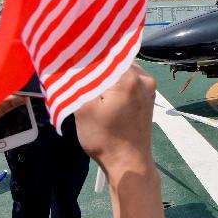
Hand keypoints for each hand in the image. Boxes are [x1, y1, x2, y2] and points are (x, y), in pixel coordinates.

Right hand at [75, 63, 156, 178]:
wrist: (129, 165)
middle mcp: (144, 77)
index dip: (86, 53)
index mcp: (130, 76)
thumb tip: (68, 64)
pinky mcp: (148, 97)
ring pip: (121, 70)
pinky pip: (128, 80)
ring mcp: (149, 87)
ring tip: (86, 81)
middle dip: (95, 64)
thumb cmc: (105, 139)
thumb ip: (76, 83)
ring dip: (104, 74)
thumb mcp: (83, 109)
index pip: (105, 53)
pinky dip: (114, 82)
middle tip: (76, 68)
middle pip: (114, 60)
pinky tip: (101, 91)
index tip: (71, 55)